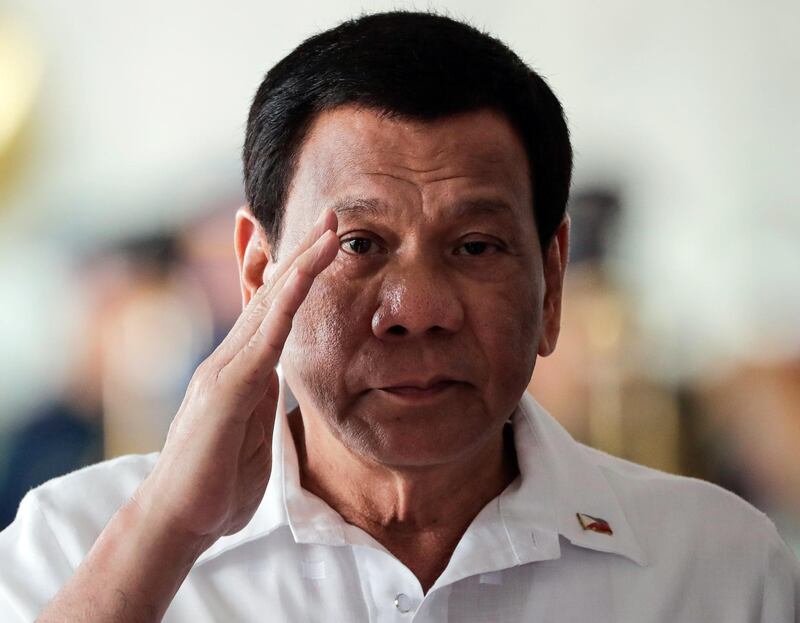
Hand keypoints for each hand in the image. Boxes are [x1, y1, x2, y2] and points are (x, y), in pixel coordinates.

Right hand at [134, 208, 338, 543]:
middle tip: (328, 214)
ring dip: (300, 264)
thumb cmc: (217, 481)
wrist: (178, 521)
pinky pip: (263, 339)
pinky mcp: (225, 390)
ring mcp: (224, 370)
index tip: (316, 240)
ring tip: (327, 229)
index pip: (267, 310)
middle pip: (269, 294)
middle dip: (300, 252)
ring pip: (267, 306)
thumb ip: (262, 396)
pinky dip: (284, 303)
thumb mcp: (250, 429)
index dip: (290, 272)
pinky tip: (303, 275)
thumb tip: (279, 375)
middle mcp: (229, 359)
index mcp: (240, 369)